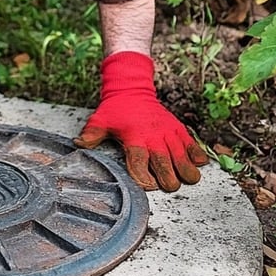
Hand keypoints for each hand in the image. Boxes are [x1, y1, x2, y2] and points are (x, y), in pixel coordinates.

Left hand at [74, 51, 208, 190]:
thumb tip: (78, 145)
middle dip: (168, 179)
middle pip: (165, 164)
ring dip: (186, 171)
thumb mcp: (100, 120)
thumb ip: (91, 135)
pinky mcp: (179, 129)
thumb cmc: (116, 109)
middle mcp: (154, 136)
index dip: (144, 178)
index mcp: (134, 138)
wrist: (133, 89)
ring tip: (187, 179)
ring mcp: (169, 133)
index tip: (147, 185)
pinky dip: (197, 157)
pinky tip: (196, 164)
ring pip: (183, 157)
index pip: (140, 162)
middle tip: (168, 185)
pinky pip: (193, 146)